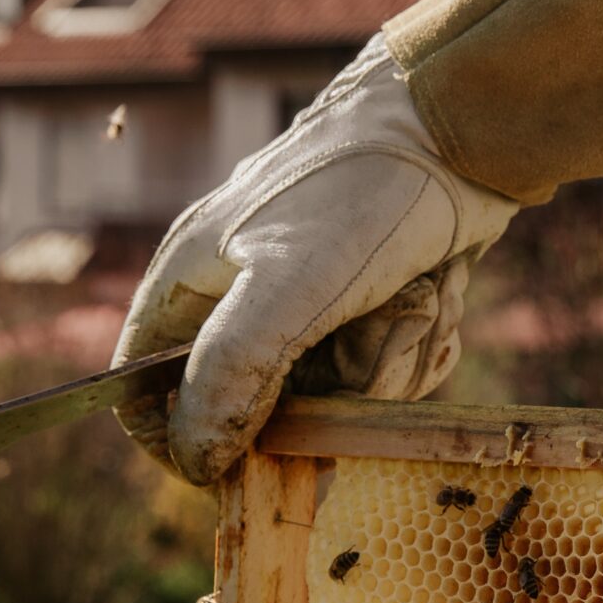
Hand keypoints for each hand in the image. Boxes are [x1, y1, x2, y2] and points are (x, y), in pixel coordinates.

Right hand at [115, 36, 517, 483]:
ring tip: (409, 299)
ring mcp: (312, 301)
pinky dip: (417, 343)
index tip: (238, 470)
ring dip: (385, 364)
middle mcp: (242, 293)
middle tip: (360, 346)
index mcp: (189, 282)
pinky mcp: (372, 304)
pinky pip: (386, 366)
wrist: (461, 131)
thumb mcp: (287, 285)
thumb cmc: (361, 192)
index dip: (180, 441)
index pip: (141, 392)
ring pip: (335, 394)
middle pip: (260, 407)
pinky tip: (434, 294)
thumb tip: (195, 454)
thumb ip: (231, 370)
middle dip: (324, 396)